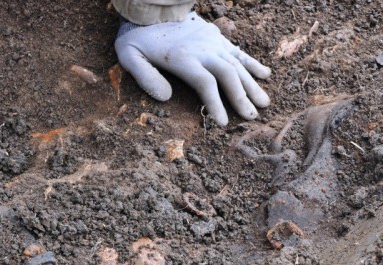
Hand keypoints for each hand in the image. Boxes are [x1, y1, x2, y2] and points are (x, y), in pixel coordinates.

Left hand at [115, 12, 270, 125]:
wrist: (151, 9)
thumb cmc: (137, 37)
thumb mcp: (129, 56)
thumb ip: (145, 77)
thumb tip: (164, 98)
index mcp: (182, 58)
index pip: (205, 84)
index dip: (215, 104)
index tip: (222, 123)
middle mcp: (202, 50)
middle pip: (227, 75)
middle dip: (241, 98)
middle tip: (251, 118)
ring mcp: (212, 43)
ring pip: (237, 64)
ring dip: (252, 85)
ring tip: (264, 104)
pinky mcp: (216, 38)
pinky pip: (238, 51)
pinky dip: (253, 63)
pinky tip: (265, 75)